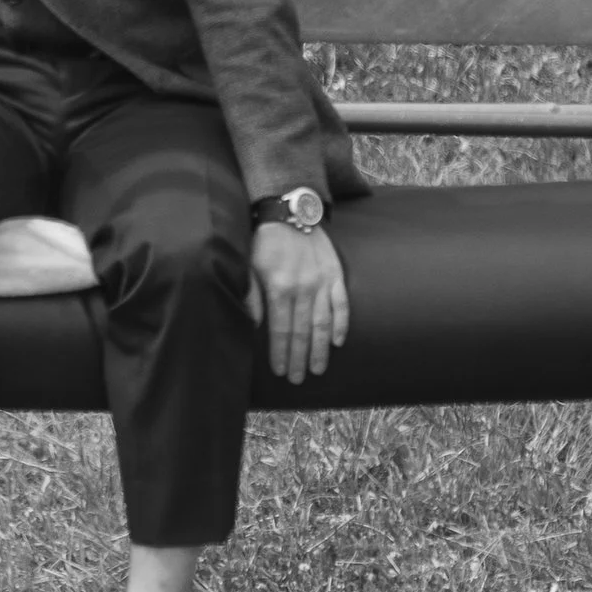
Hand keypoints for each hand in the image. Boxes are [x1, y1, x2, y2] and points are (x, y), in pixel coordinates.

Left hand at [247, 222, 348, 385]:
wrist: (291, 211)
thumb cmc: (266, 240)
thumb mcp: (249, 265)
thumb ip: (252, 295)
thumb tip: (254, 324)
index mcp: (279, 288)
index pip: (280, 329)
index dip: (281, 352)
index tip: (281, 371)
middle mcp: (302, 289)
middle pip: (302, 332)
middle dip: (300, 358)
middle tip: (299, 379)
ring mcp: (321, 283)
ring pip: (322, 323)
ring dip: (320, 349)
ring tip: (318, 369)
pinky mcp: (335, 274)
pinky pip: (341, 304)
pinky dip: (341, 324)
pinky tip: (338, 342)